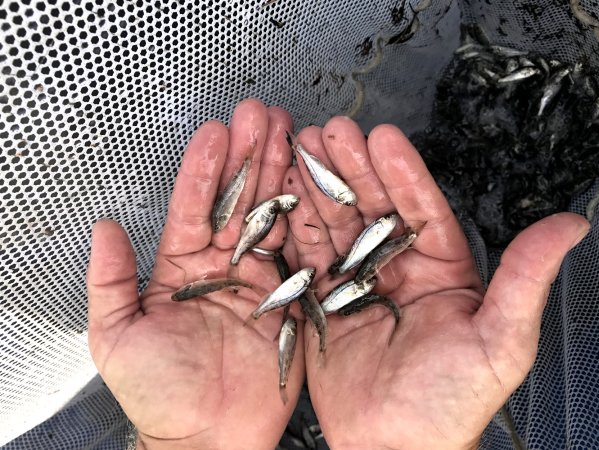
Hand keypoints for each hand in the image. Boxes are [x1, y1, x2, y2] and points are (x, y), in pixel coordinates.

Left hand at [87, 99, 304, 449]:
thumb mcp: (117, 336)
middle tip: (261, 115)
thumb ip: (111, 280)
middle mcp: (223, 266)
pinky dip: (306, 216)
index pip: (194, 208)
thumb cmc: (160, 394)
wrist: (209, 438)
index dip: (204, 169)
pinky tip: (311, 180)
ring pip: (270, 216)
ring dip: (278, 173)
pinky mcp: (290, 297)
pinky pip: (299, 252)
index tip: (216, 132)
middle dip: (249, 157)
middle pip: (237, 202)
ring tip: (288, 131)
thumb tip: (104, 227)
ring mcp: (259, 279)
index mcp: (182, 268)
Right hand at [283, 117, 589, 449]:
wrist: (393, 446)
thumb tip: (569, 226)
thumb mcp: (500, 339)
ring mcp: (357, 281)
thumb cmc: (449, 403)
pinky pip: (309, 255)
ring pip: (337, 222)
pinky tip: (286, 193)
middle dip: (352, 167)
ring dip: (320, 185)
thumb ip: (525, 278)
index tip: (382, 138)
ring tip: (303, 148)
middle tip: (333, 132)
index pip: (421, 207)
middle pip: (373, 206)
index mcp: (441, 269)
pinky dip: (296, 224)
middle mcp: (397, 268)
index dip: (401, 172)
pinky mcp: (324, 299)